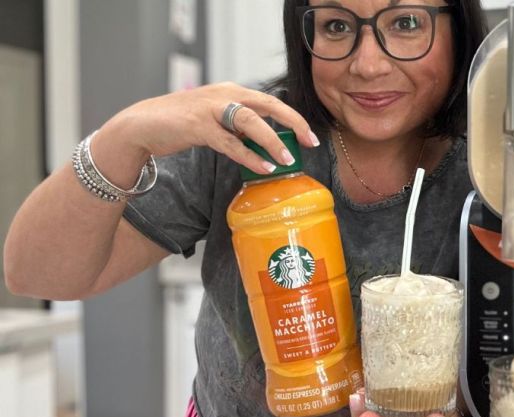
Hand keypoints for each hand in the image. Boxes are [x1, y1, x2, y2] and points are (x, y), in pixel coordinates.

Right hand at [99, 82, 318, 174]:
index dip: (292, 117)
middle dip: (293, 122)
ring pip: (251, 122)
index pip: (270, 101)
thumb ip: (239, 127)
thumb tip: (265, 143)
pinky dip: (249, 156)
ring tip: (287, 160)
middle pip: (268, 104)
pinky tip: (263, 167)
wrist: (142, 125)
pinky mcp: (198, 126)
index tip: (310, 135)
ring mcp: (211, 108)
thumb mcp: (216, 120)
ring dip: (272, 141)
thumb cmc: (182, 125)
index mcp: (232, 91)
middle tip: (311, 141)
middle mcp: (225, 94)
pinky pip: (231, 142)